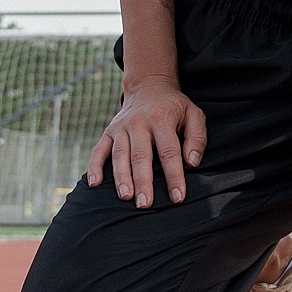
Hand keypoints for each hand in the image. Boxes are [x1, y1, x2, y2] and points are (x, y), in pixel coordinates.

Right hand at [87, 78, 207, 207]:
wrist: (148, 87)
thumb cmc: (174, 107)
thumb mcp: (193, 115)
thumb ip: (197, 138)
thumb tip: (191, 163)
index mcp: (161, 120)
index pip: (169, 152)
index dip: (173, 176)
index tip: (177, 197)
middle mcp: (139, 123)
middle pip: (141, 156)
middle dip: (143, 182)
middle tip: (145, 204)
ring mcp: (121, 128)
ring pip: (119, 155)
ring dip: (121, 177)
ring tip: (126, 197)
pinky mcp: (108, 132)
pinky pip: (99, 150)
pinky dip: (95, 166)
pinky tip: (94, 183)